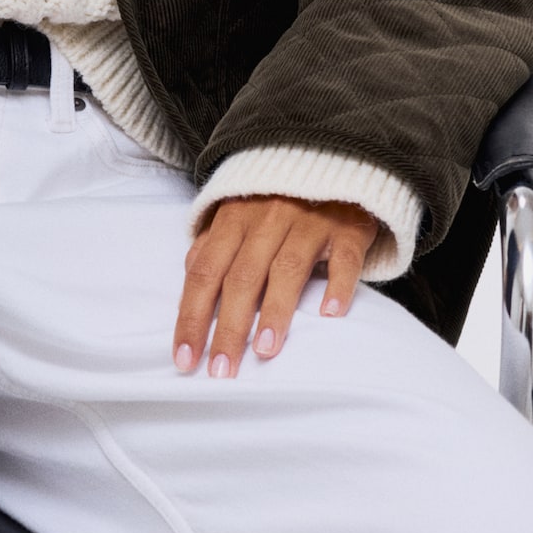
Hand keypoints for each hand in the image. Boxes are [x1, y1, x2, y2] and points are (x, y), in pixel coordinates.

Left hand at [172, 194, 378, 376]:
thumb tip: (189, 278)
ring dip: (274, 312)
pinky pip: (343, 258)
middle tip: (222, 371)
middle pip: (241, 278)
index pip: (204, 273)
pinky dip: (337, 284)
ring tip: (264, 351)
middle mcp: (266, 218)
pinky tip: (330, 314)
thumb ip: (213, 244)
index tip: (185, 359)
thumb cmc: (278, 200)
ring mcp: (309, 221)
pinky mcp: (347, 228)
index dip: (191, 317)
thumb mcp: (238, 213)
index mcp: (233, 219)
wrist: (335, 162)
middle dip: (228, 328)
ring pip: (287, 269)